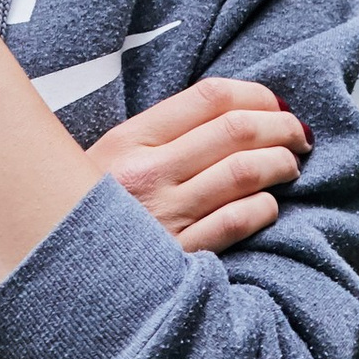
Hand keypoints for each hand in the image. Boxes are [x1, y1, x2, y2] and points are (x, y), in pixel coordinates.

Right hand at [89, 76, 307, 253]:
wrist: (60, 262)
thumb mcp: (111, 158)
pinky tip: (268, 205)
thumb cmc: (91, 208)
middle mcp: (147, 174)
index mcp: (130, 140)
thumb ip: (162, 134)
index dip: (256, 95)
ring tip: (291, 166)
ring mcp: (164, 217)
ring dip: (281, 164)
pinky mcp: (178, 257)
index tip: (276, 104)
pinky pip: (236, 222)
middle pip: (235, 131)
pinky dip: (263, 208)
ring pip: (243, 173)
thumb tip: (233, 113)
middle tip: (298, 134)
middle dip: (281, 127)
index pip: (209, 98)